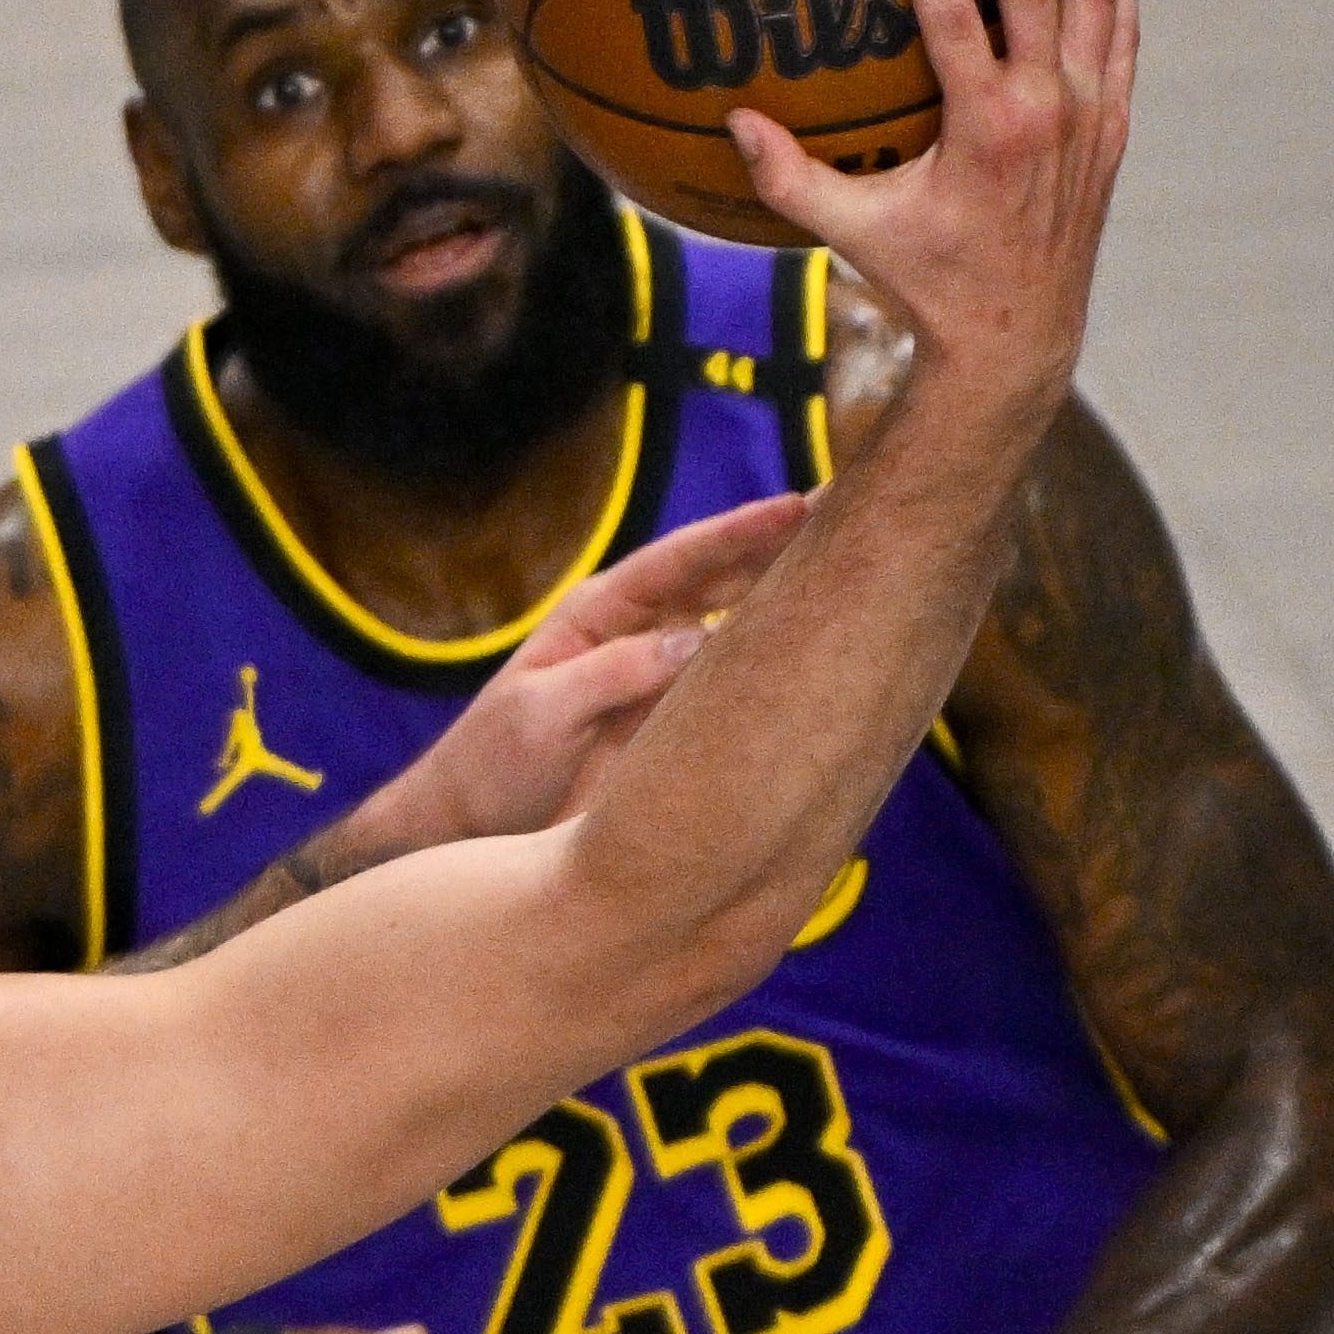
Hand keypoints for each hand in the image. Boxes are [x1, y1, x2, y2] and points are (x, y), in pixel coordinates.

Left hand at [371, 491, 809, 850]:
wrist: (472, 826)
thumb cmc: (494, 763)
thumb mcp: (540, 712)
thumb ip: (613, 674)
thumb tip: (695, 642)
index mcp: (602, 613)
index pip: (684, 560)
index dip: (742, 533)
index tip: (799, 507)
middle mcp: (641, 634)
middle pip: (725, 579)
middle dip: (786, 547)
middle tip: (852, 512)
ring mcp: (662, 676)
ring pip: (740, 628)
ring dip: (793, 601)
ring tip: (860, 573)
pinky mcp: (676, 722)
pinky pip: (734, 689)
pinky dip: (777, 669)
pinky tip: (824, 658)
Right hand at [725, 0, 1134, 418]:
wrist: (1020, 335)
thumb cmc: (928, 282)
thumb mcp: (854, 235)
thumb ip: (791, 180)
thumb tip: (731, 123)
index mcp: (986, 132)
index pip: (959, 19)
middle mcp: (1049, 112)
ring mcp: (1092, 114)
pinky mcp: (1114, 122)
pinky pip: (1125, 29)